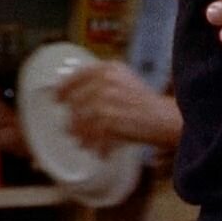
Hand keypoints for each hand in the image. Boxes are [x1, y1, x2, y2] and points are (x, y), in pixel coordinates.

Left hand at [54, 62, 180, 153]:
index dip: (64, 89)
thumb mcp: (124, 82)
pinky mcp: (108, 120)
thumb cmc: (146, 104)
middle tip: (73, 130)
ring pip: (79, 123)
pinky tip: (100, 152)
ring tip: (86, 143)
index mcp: (109, 69)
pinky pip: (90, 137)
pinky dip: (95, 147)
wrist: (164, 119)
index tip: (57, 99)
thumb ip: (101, 83)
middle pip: (74, 104)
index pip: (76, 76)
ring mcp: (106, 100)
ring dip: (81, 136)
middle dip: (73, 121)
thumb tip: (69, 95)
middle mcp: (106, 82)